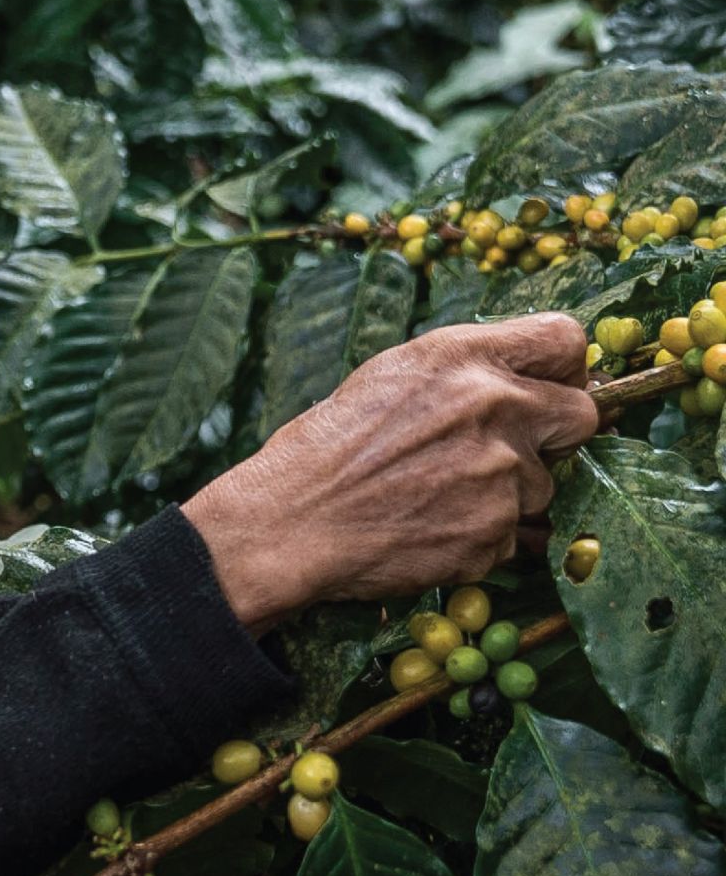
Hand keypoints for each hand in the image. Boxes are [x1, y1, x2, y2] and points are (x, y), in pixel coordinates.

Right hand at [182, 312, 599, 631]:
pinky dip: (485, 535)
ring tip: (442, 494)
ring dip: (510, 492)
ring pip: (545, 483)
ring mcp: (501, 472)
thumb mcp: (393, 375)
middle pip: (582, 414)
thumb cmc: (330, 444)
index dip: (566, 367)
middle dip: (556, 433)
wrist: (294, 518)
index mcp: (462, 356)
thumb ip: (464, 370)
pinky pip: (517, 534)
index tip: (552, 385)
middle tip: (511, 448)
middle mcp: (494, 406)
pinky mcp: (496, 531)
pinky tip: (433, 526)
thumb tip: (524, 379)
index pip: (564, 340)